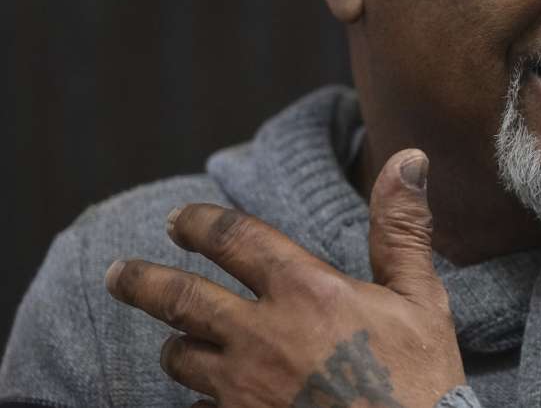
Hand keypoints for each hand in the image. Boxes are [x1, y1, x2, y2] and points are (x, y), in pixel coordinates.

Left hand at [104, 149, 465, 407]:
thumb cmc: (421, 381)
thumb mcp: (420, 299)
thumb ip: (401, 229)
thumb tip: (408, 158)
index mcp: (304, 290)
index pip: (233, 238)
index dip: (199, 223)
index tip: (180, 221)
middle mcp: (262, 335)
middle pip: (180, 298)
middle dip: (141, 281)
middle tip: (118, 274)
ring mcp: (244, 389)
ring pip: (181, 358)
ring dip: (175, 344)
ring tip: (170, 341)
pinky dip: (197, 403)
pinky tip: (202, 403)